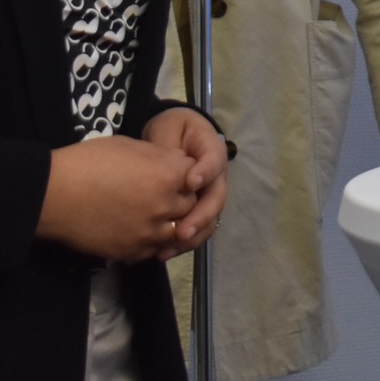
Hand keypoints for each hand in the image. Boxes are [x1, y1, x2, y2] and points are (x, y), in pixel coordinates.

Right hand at [36, 133, 198, 262]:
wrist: (53, 196)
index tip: (171, 171)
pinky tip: (139, 228)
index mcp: (168, 175)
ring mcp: (150, 233)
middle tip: (161, 192)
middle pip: (190, 204)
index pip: (196, 175)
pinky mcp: (134, 252)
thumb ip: (160, 156)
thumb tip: (177, 162)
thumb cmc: (88, 162)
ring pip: (177, 230)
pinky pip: (155, 248)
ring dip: (170, 221)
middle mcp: (165, 206)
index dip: (183, 172)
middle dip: (180, 196)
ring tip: (151, 212)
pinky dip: (152, 239)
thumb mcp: (130, 145)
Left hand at [142, 108, 229, 259]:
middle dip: (200, 217)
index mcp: (212, 151)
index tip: (190, 182)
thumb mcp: (169, 127)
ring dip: (192, 237)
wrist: (169, 138)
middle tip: (182, 231)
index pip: (214, 161)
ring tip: (169, 249)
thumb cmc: (170, 131)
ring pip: (209, 220)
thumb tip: (168, 164)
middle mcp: (216, 177)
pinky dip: (181, 244)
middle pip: (215, 199)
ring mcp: (208, 196)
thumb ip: (170, 145)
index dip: (205, 172)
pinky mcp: (196, 211)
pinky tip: (163, 253)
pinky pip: (196, 229)